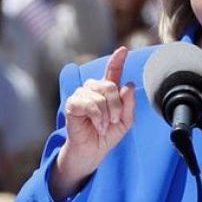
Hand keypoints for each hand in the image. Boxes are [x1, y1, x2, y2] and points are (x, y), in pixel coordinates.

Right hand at [50, 47, 134, 198]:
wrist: (93, 151)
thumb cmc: (108, 135)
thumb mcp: (126, 120)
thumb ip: (129, 104)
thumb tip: (128, 85)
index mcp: (108, 90)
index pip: (113, 71)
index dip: (118, 59)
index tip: (124, 49)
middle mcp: (94, 89)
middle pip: (110, 86)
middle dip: (117, 106)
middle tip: (114, 121)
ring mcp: (82, 95)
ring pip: (100, 96)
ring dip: (107, 114)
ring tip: (104, 126)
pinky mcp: (72, 104)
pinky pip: (89, 104)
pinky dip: (97, 117)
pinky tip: (97, 125)